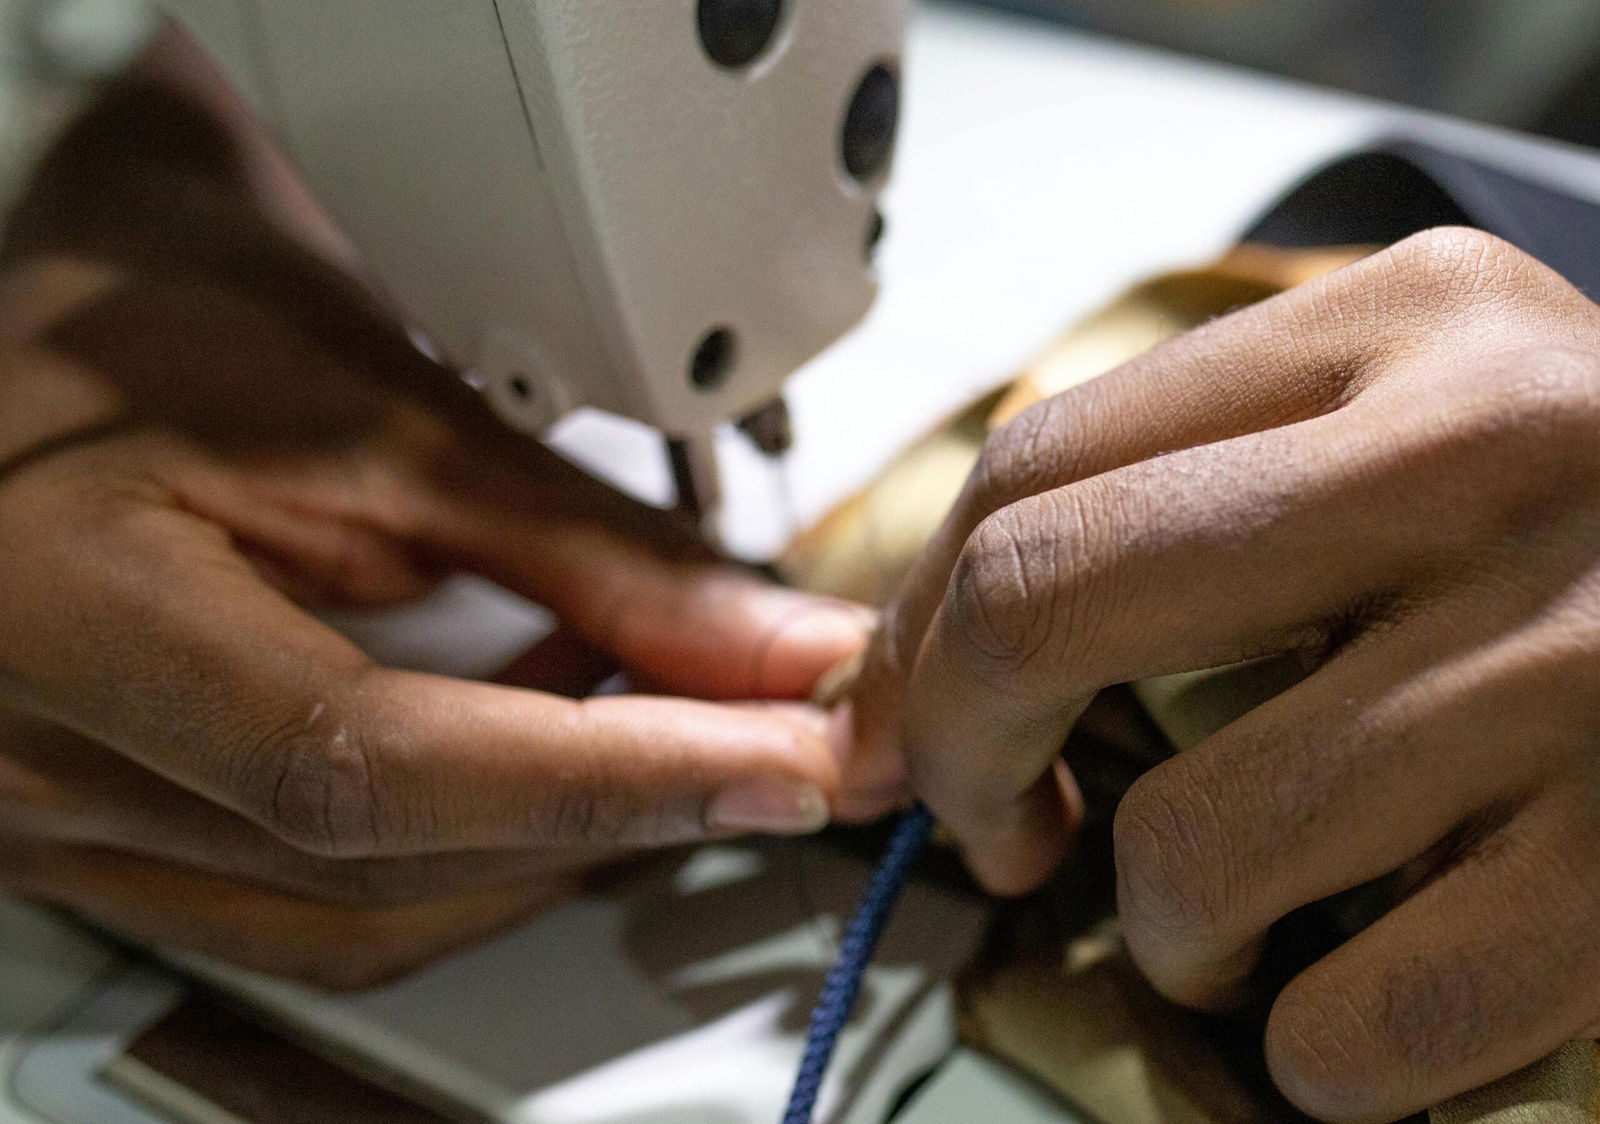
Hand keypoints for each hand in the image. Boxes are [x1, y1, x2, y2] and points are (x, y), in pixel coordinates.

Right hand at [0, 81, 866, 989]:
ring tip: (668, 715)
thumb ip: (580, 546)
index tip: (774, 763)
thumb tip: (766, 649)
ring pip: (365, 911)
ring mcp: (62, 814)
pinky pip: (316, 897)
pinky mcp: (115, 824)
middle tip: (772, 738)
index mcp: (63, 610)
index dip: (596, 776)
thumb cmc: (150, 302)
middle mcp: (37, 756)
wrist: (40, 315)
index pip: (363, 762)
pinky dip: (468, 838)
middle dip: (616, 812)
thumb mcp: (375, 402)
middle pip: (385, 864)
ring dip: (550, 834)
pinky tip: (545, 743)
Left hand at [853, 226, 1599, 1120]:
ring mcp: (1583, 664)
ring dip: (1170, 926)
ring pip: (1190, 847)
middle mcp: (1494, 458)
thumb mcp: (1420, 424)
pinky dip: (1314, 1049)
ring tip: (1237, 915)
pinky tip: (1362, 995)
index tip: (903, 714)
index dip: (918, 620)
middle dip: (957, 746)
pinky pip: (1352, 1022)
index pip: (1036, 466)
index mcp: (1409, 328)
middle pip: (1047, 604)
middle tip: (985, 821)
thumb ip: (1201, 494)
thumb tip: (925, 658)